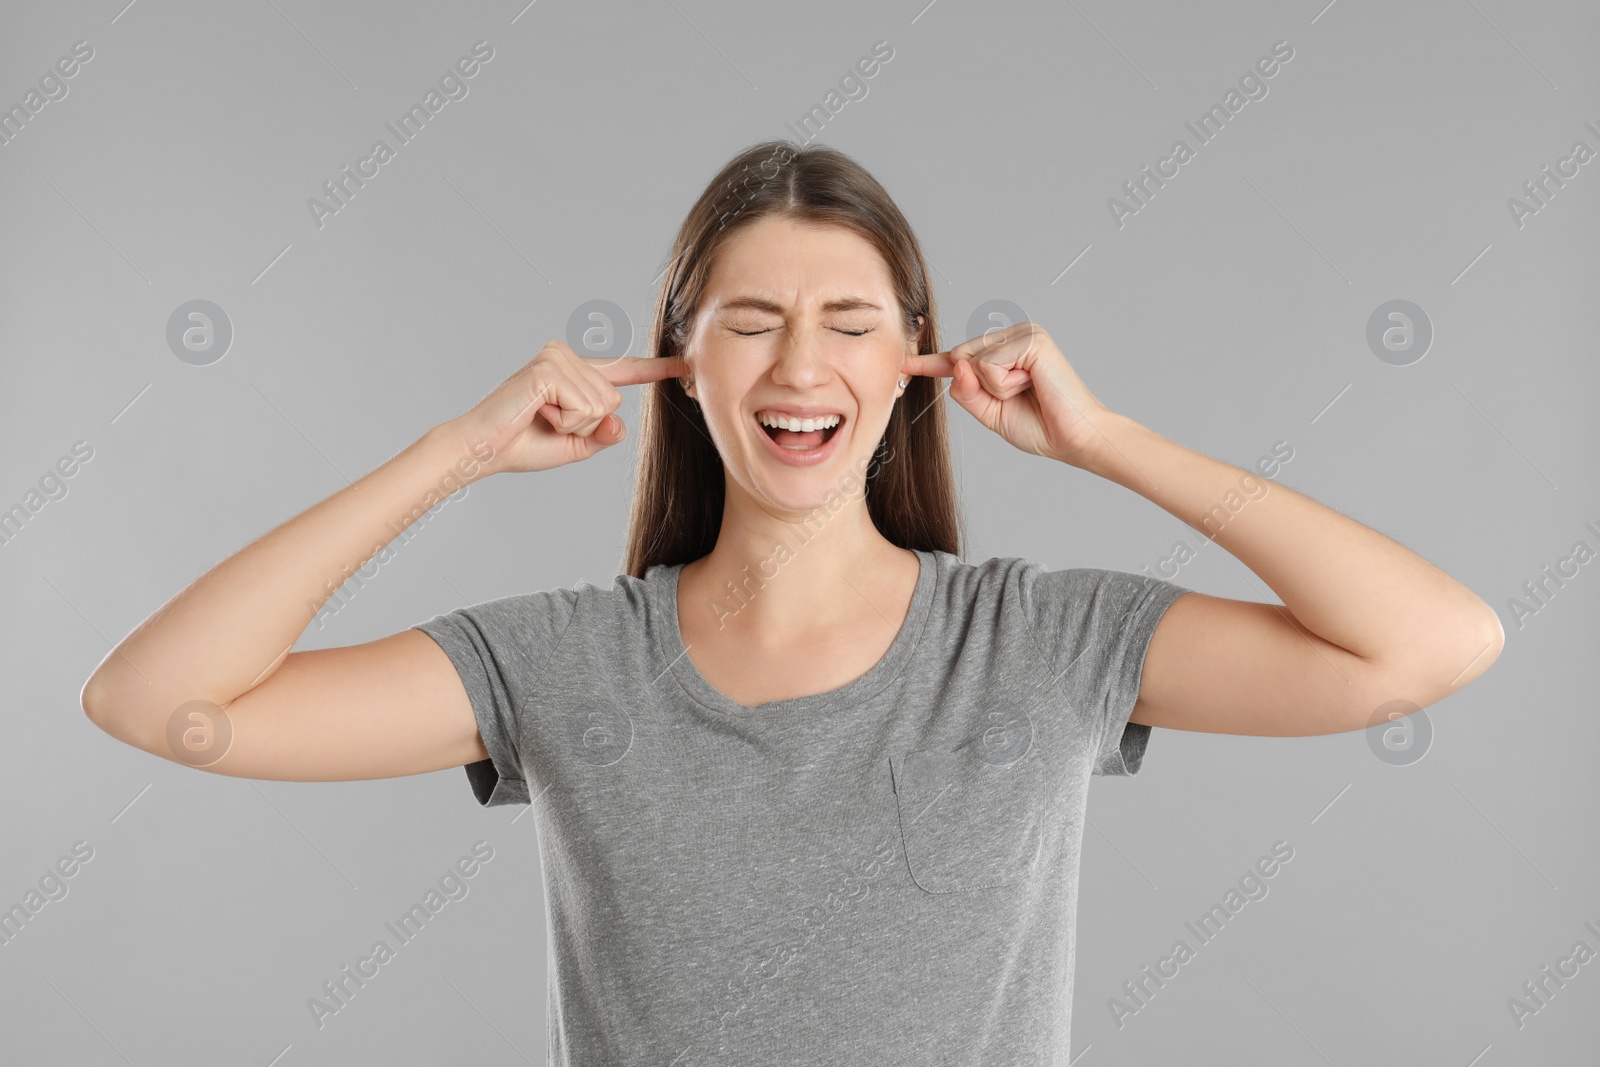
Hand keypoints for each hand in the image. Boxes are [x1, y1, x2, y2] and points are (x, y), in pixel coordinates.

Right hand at [447, 340, 685, 474]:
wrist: (484, 449)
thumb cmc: (524, 444)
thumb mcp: (577, 444)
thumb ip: (604, 434)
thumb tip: (619, 422)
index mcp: (575, 372)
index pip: (622, 370)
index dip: (654, 369)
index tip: (683, 365)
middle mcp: (566, 356)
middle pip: (613, 400)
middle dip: (586, 425)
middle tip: (548, 422)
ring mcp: (557, 358)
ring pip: (602, 405)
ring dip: (573, 425)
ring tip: (540, 417)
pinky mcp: (548, 368)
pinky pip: (584, 408)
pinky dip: (565, 422)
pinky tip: (537, 413)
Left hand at [902, 321, 1114, 467]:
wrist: (1074, 438)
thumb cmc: (1040, 426)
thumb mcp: (989, 413)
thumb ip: (966, 391)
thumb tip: (956, 364)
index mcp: (1004, 353)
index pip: (960, 357)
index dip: (930, 362)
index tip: (905, 363)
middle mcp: (1012, 337)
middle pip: (960, 358)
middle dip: (979, 388)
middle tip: (1018, 396)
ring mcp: (1022, 334)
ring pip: (972, 362)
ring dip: (995, 388)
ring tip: (1027, 391)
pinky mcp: (1031, 338)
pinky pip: (990, 365)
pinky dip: (1005, 384)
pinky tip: (1031, 384)